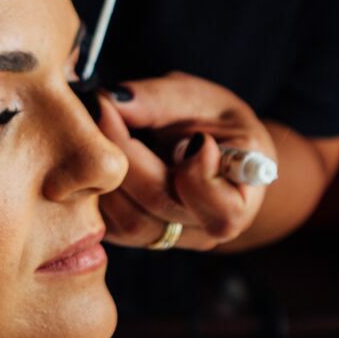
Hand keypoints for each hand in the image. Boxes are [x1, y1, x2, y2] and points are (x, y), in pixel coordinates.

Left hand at [95, 72, 276, 250]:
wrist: (210, 145)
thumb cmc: (214, 121)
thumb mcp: (200, 98)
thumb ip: (160, 100)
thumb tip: (113, 102)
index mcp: (242, 200)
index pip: (223, 211)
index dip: (198, 172)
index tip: (188, 133)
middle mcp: (206, 230)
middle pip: (160, 204)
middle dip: (127, 152)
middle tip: (106, 108)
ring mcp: (172, 238)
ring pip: (129, 220)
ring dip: (106, 171)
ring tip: (98, 128)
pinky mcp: (139, 239)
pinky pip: (111, 226)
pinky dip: (96, 190)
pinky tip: (96, 156)